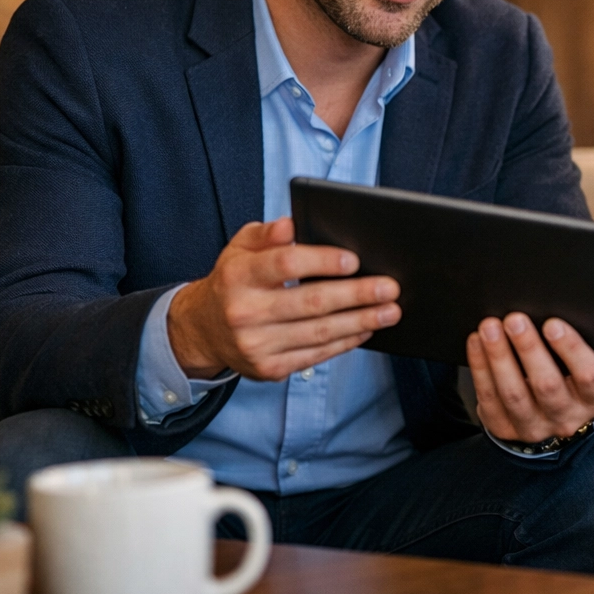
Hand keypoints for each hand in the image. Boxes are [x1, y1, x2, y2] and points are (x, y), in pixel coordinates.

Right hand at [167, 217, 401, 379]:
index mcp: (237, 276)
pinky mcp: (268, 369)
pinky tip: (366, 330)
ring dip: (361, 322)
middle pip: (311, 302)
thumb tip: (291, 224)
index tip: (354, 260)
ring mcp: (256, 345)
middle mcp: (244, 312)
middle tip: (389, 287)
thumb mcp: (240, 248)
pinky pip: (315, 355)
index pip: (285, 265)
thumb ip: (266, 233)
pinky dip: (345, 342)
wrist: (203, 330)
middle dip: (356, 295)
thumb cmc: (234, 280)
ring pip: (319, 333)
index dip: (322, 261)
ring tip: (390, 311)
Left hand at [467, 314, 593, 441]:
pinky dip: (480, 368)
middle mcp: (567, 417)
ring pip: (514, 394)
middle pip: (547, 386)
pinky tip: (476, 342)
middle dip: (529, 350)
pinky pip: (490, 400)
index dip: (572, 351)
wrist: (551, 415)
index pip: (590, 377)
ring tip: (490, 327)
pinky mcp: (504, 429)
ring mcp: (534, 427)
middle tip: (515, 318)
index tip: (553, 323)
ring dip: (499, 358)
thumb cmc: (575, 375)